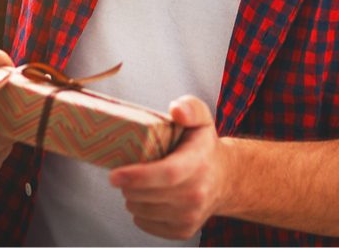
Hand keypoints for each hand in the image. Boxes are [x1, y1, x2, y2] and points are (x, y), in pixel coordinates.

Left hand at [109, 96, 228, 240]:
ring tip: (137, 183)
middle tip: (122, 173)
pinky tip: (146, 197)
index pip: (167, 174)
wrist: (224, 178)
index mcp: (198, 163)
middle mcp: (196, 194)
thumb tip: (176, 110)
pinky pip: (146, 224)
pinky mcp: (183, 231)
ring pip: (143, 211)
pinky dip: (139, 212)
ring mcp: (191, 216)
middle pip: (149, 195)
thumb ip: (189, 107)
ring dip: (132, 198)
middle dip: (128, 186)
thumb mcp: (201, 117)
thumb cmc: (203, 145)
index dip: (138, 176)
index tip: (114, 175)